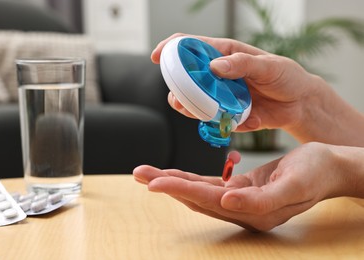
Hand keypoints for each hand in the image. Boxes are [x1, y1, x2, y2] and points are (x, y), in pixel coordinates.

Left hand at [133, 143, 349, 230]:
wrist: (328, 167)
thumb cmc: (315, 173)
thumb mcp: (292, 185)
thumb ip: (259, 200)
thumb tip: (228, 201)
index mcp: (252, 212)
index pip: (206, 200)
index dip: (178, 190)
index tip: (153, 182)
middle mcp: (241, 209)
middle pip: (194, 197)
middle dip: (165, 184)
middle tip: (139, 173)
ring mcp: (239, 200)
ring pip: (197, 191)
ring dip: (171, 180)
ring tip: (147, 172)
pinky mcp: (240, 188)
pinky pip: (208, 184)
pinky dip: (188, 178)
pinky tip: (173, 173)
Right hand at [152, 33, 325, 137]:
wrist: (300, 104)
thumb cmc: (287, 76)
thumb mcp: (269, 66)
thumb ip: (243, 64)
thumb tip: (214, 66)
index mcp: (225, 54)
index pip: (191, 46)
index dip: (171, 48)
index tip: (157, 57)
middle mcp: (218, 75)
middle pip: (186, 79)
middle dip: (177, 90)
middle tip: (178, 99)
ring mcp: (222, 96)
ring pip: (195, 103)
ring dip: (193, 110)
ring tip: (199, 113)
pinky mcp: (228, 115)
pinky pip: (217, 121)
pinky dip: (227, 124)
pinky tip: (251, 120)